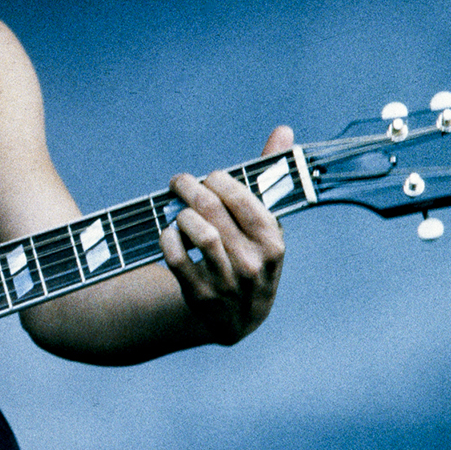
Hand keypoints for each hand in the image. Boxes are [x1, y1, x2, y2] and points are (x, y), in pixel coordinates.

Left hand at [158, 126, 290, 344]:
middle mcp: (254, 264)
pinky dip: (167, 240)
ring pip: (197, 234)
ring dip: (181, 215)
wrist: (239, 319)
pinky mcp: (201, 297)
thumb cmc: (252, 256)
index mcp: (273, 243)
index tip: (209, 177)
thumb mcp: (266, 225)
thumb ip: (270, 178)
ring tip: (178, 211)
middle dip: (190, 188)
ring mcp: (228, 283)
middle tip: (179, 182)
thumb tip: (283, 131)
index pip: (243, 198)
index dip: (219, 180)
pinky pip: (177, 259)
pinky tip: (169, 233)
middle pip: (213, 210)